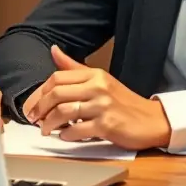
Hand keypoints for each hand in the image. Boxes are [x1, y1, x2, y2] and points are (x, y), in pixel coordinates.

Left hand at [22, 45, 171, 150]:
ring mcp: (102, 106)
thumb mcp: (100, 80)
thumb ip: (75, 68)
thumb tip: (53, 49)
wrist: (152, 120)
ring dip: (49, 123)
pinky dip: (66, 135)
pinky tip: (64, 136)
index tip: (32, 104)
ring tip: (45, 130)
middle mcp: (98, 87)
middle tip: (34, 119)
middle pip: (57, 93)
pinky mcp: (107, 126)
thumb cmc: (123, 102)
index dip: (40, 92)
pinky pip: (77, 130)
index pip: (57, 77)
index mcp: (94, 74)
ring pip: (64, 112)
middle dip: (40, 108)